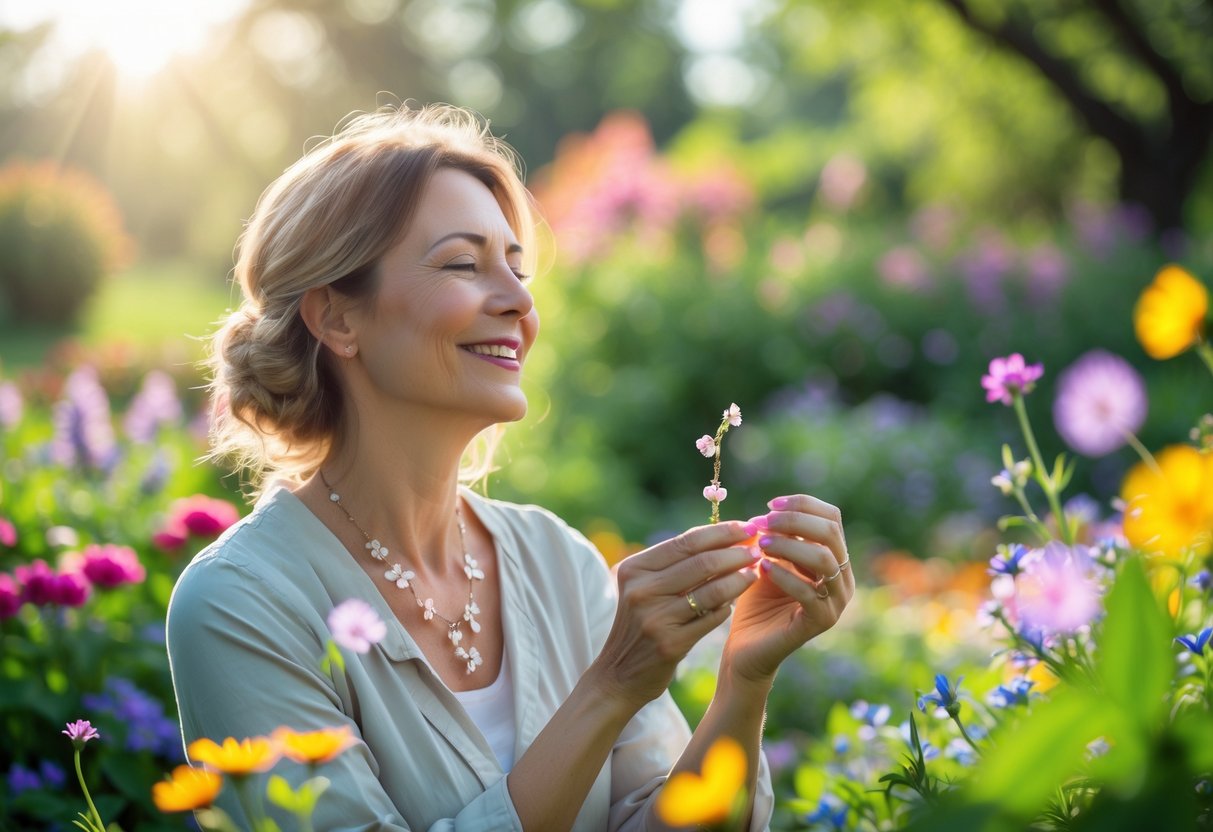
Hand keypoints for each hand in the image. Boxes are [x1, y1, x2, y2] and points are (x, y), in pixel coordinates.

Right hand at [589, 521, 760, 712]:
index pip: (685, 542)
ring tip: (755, 571)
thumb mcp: (644, 587)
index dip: (720, 532)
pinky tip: (736, 602)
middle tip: (757, 548)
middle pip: (701, 563)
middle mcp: (641, 590)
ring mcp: (655, 618)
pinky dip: (727, 607)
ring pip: (711, 590)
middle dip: (735, 552)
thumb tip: (720, 533)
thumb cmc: (640, 622)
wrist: (619, 674)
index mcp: (634, 569)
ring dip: (739, 578)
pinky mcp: (670, 643)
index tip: (746, 526)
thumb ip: (674, 563)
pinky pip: (711, 618)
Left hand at [721, 495, 854, 686]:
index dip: (802, 505)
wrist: (747, 645)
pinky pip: (809, 592)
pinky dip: (784, 575)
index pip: (831, 518)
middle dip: (793, 521)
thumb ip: (774, 534)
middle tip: (763, 523)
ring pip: (823, 559)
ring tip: (760, 545)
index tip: (769, 505)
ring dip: (788, 545)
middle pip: (830, 533)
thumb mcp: (765, 558)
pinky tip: (761, 568)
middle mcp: (842, 578)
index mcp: (833, 558)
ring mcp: (837, 601)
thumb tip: (772, 508)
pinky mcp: (822, 622)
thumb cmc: (755, 598)